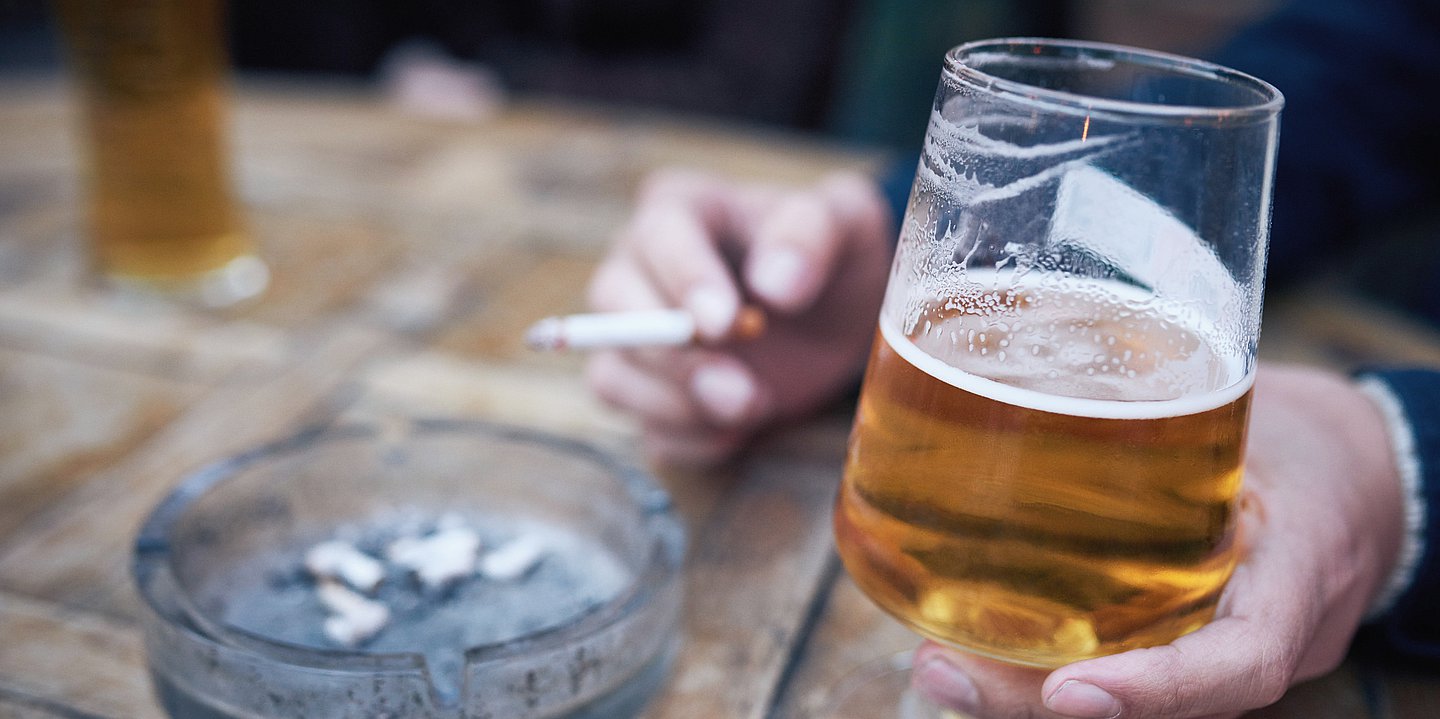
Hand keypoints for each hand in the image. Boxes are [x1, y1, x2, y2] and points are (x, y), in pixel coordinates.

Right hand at [585, 168, 892, 465]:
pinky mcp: (656, 396)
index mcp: (681, 209)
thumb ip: (811, 233)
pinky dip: (691, 441)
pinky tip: (742, 433)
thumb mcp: (845, 221)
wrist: (843, 314)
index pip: (659, 238)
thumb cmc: (836, 252)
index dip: (685, 282)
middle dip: (675, 357)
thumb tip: (775, 284)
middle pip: (614, 311)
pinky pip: (647, 431)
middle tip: (740, 387)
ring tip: (755, 406)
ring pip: (614, 377)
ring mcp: (639, 339)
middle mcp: (641, 269)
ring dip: (679, 406)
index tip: (724, 324)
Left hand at [910, 364, 1406, 717]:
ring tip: (936, 668)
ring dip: (1023, 690)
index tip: (1069, 692)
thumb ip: (1179, 404)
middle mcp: (1263, 635)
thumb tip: (1040, 348)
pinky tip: (968, 646)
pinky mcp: (1190, 640)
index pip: (1243, 659)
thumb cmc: (1299, 433)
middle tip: (940, 674)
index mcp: (1297, 576)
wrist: (1360, 472)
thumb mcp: (1257, 410)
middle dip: (1039, 702)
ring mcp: (1224, 648)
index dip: (1160, 689)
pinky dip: (1044, 664)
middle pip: (1159, 703)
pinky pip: (1122, 664)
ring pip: (1130, 694)